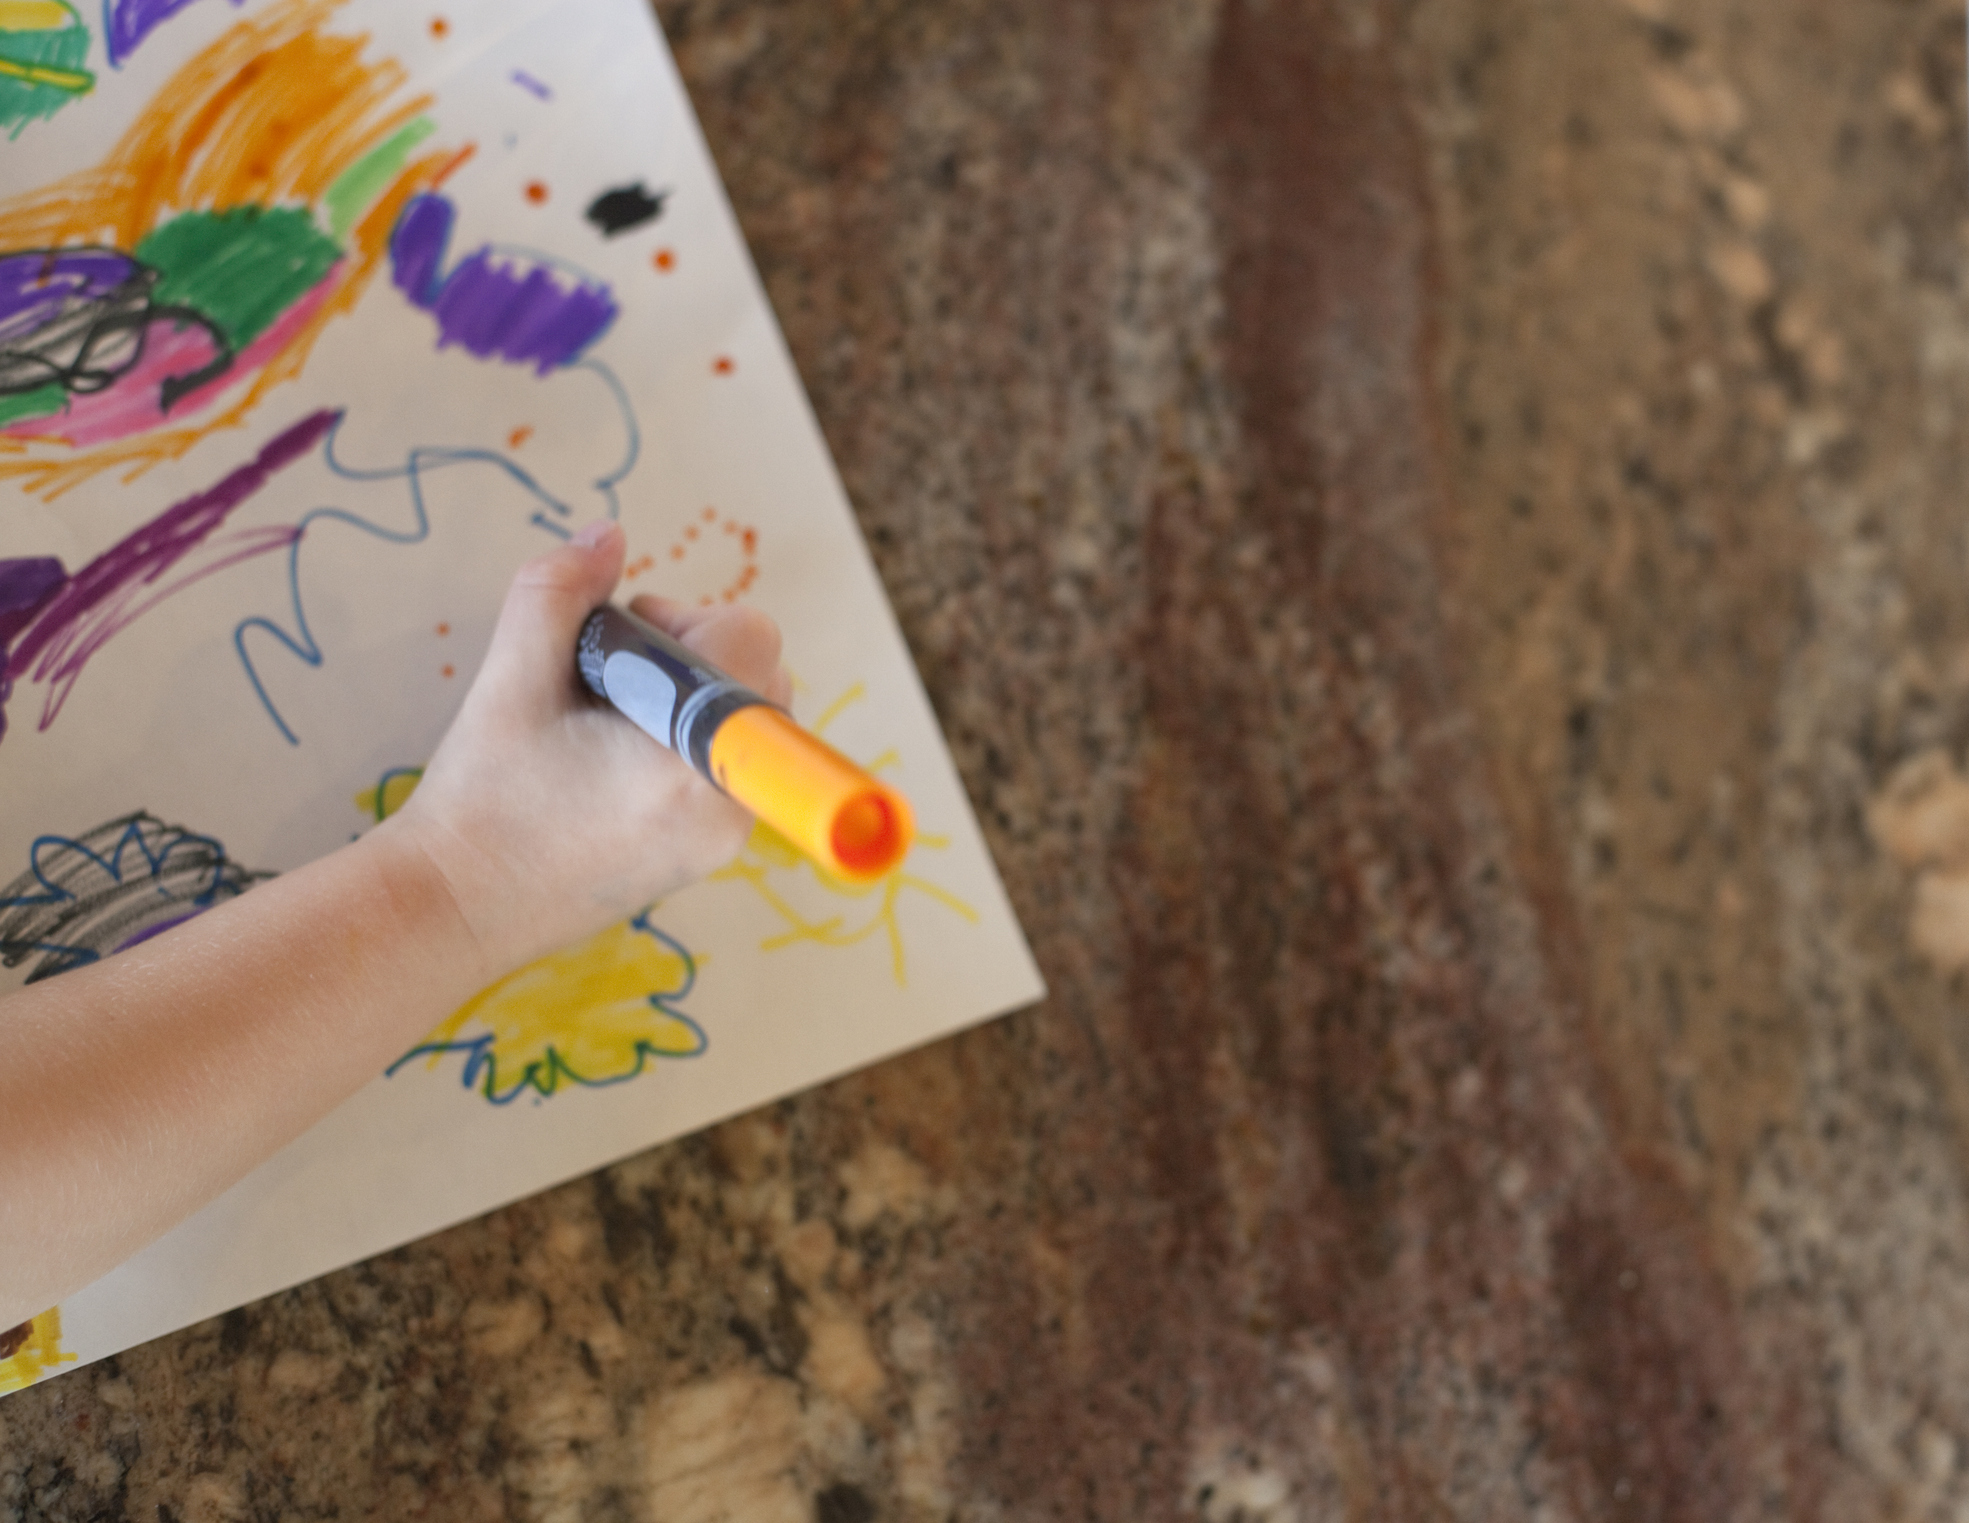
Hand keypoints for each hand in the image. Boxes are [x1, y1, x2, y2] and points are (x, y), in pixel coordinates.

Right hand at [387, 521, 790, 977]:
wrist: (455, 907)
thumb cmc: (483, 796)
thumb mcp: (510, 677)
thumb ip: (559, 590)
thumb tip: (608, 536)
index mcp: (695, 760)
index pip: (751, 640)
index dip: (686, 620)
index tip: (622, 644)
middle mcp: (728, 807)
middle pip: (763, 681)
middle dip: (695, 659)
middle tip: (611, 678)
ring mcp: (723, 842)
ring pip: (748, 728)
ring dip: (691, 703)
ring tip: (606, 723)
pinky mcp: (706, 860)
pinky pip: (728, 773)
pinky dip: (685, 748)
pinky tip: (612, 764)